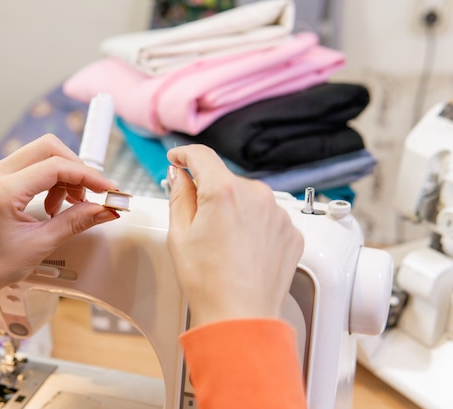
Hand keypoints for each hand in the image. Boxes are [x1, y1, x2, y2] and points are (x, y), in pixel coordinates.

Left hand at [0, 134, 119, 312]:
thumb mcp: (40, 244)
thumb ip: (76, 222)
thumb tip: (104, 210)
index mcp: (4, 190)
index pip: (56, 166)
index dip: (88, 176)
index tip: (107, 190)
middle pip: (49, 148)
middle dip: (76, 169)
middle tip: (91, 194)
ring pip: (41, 154)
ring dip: (63, 174)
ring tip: (69, 204)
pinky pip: (31, 165)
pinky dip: (50, 179)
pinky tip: (54, 203)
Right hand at [166, 144, 303, 327]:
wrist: (241, 318)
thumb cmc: (210, 283)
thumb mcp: (179, 234)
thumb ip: (179, 195)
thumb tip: (180, 176)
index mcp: (224, 192)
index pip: (202, 156)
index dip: (184, 154)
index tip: (179, 158)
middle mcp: (257, 196)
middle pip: (226, 180)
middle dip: (210, 192)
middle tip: (198, 222)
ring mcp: (278, 214)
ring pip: (248, 198)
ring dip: (234, 209)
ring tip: (223, 244)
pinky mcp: (292, 231)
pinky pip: (268, 217)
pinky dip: (254, 226)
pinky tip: (242, 249)